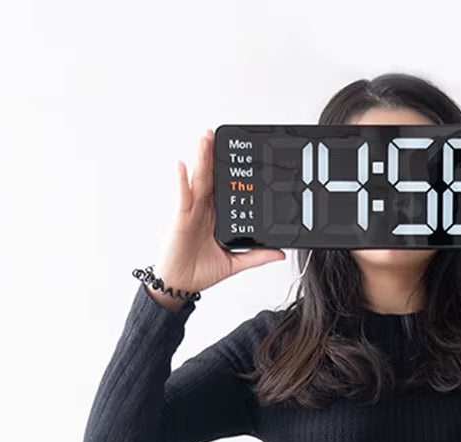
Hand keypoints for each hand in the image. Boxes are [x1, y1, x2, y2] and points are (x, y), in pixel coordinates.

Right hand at [155, 129, 285, 294]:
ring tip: (205, 140)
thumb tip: (279, 253)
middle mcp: (203, 209)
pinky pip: (183, 196)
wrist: (181, 286)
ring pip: (198, 180)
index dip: (229, 171)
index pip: (225, 188)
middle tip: (216, 135)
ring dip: (201, 159)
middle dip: (212, 155)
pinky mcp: (181, 219)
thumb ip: (257, 256)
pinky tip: (183, 166)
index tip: (239, 154)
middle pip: (210, 177)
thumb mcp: (235, 263)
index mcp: (216, 216)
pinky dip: (182, 181)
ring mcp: (192, 211)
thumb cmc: (201, 272)